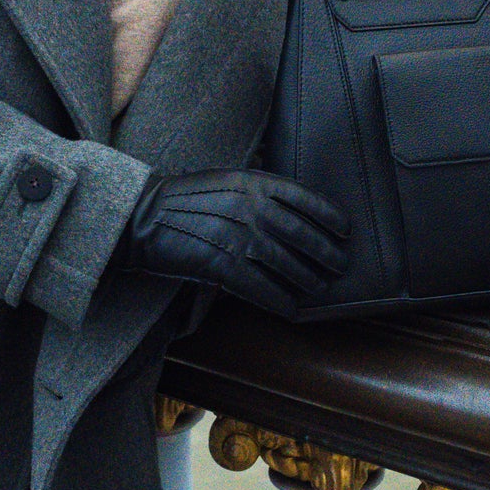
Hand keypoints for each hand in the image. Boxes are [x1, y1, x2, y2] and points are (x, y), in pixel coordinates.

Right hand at [120, 169, 349, 317]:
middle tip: (341, 265)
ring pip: (285, 263)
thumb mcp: (225, 179)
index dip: (329, 215)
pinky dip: (279, 301)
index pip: (304, 198)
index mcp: (251, 181)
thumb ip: (257, 189)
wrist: (144, 217)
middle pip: (301, 234)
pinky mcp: (221, 265)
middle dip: (325, 252)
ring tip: (318, 288)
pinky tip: (291, 310)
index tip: (345, 229)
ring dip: (307, 279)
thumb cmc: (185, 198)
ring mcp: (236, 237)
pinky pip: (260, 288)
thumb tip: (292, 206)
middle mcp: (249, 207)